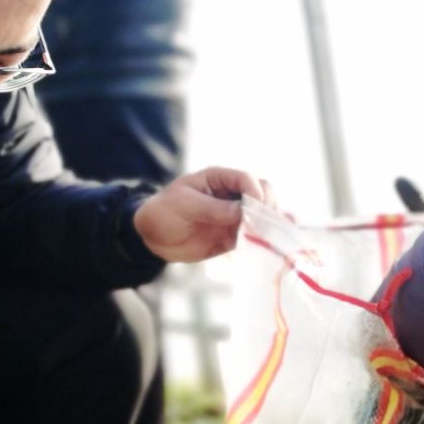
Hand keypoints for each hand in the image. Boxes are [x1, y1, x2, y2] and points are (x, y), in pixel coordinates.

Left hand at [132, 167, 270, 261]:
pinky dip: (264, 240)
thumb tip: (244, 213)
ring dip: (269, 224)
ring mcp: (234, 216)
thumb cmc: (164, 212)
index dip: (255, 191)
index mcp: (219, 179)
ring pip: (264, 215)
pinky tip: (271, 245)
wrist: (152, 237)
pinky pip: (255, 236)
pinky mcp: (234, 235)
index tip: (254, 207)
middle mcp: (231, 195)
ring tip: (269, 236)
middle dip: (268, 206)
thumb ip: (214, 209)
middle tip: (263, 223)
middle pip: (263, 194)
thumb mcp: (185, 205)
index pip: (246, 179)